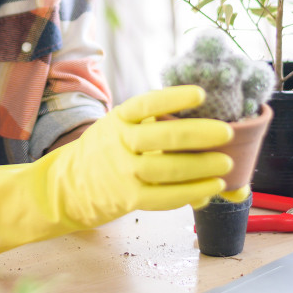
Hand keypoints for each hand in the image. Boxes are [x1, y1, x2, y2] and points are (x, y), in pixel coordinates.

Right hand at [60, 85, 233, 220]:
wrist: (66, 185)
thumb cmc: (106, 150)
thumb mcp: (119, 125)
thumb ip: (152, 123)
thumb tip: (202, 119)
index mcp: (120, 118)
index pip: (148, 104)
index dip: (174, 98)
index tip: (201, 94)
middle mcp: (119, 142)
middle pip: (163, 136)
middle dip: (199, 134)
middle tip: (227, 133)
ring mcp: (122, 172)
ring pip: (167, 169)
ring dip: (201, 167)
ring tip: (227, 164)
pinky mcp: (127, 199)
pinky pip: (164, 197)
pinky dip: (191, 192)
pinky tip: (210, 187)